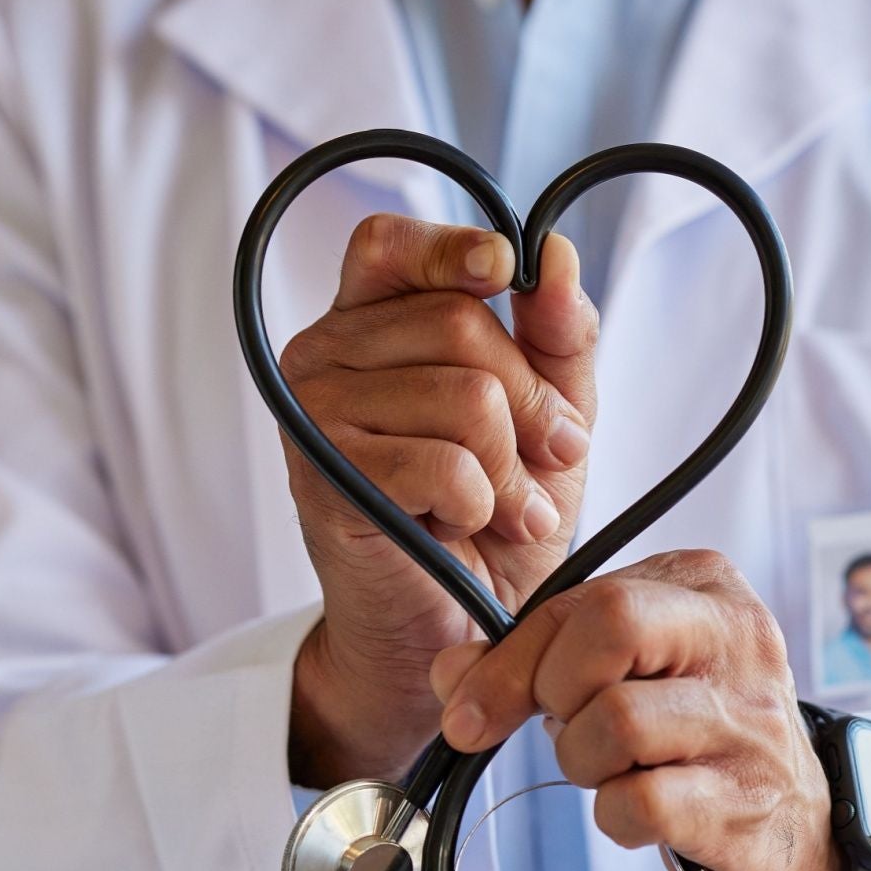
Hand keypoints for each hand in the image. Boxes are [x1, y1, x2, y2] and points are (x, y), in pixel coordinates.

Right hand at [283, 214, 596, 787]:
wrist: (458, 625)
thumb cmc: (491, 515)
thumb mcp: (546, 413)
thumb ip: (556, 336)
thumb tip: (557, 256)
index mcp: (367, 324)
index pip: (390, 245)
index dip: (450, 247)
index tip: (506, 271)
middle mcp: (322, 356)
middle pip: (459, 324)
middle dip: (532, 402)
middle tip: (549, 460)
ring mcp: (313, 417)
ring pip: (464, 397)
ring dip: (511, 469)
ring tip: (505, 508)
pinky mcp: (325, 481)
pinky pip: (442, 464)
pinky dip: (481, 505)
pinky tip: (466, 527)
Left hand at [428, 550, 845, 870]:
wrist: (798, 821)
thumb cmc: (693, 730)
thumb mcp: (626, 668)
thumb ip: (535, 656)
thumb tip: (452, 674)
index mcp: (704, 586)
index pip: (587, 597)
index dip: (511, 657)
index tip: (472, 705)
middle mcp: (738, 641)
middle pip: (610, 628)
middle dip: (552, 689)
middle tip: (559, 725)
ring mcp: (749, 724)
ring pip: (616, 721)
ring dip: (582, 761)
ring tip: (608, 768)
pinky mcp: (745, 804)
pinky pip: (639, 804)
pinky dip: (615, 816)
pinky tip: (638, 811)